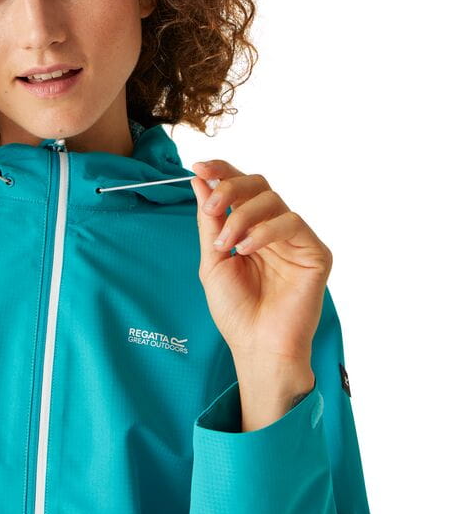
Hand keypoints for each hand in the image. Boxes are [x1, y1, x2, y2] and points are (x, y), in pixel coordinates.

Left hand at [190, 160, 332, 367]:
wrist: (256, 345)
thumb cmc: (235, 309)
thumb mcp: (212, 259)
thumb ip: (209, 220)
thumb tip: (199, 180)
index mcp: (248, 228)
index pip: (239, 188)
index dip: (221, 171)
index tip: (199, 167)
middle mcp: (272, 229)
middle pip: (258, 184)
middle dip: (230, 188)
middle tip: (212, 207)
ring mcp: (295, 240)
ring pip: (273, 200)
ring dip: (243, 215)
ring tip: (227, 243)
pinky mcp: (315, 252)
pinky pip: (292, 223)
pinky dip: (265, 231)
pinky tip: (246, 248)